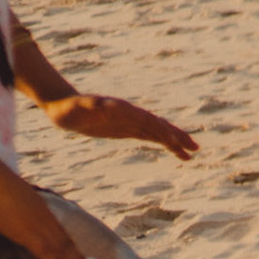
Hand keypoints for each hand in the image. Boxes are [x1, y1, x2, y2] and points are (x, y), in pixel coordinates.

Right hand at [0, 166, 87, 258]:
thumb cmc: (2, 187)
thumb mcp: (20, 199)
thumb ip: (25, 208)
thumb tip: (23, 213)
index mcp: (45, 212)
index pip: (61, 233)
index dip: (71, 246)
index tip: (80, 256)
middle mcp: (46, 220)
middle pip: (65, 242)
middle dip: (77, 258)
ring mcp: (39, 227)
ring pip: (60, 248)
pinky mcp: (27, 233)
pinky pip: (43, 252)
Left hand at [41, 95, 197, 159]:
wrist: (64, 106)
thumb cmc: (69, 108)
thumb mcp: (80, 107)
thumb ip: (95, 106)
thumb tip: (110, 106)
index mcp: (125, 110)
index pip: (148, 121)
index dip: (162, 130)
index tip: (175, 140)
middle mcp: (132, 115)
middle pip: (160, 126)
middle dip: (178, 136)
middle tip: (195, 147)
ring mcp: (131, 123)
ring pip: (159, 133)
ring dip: (175, 142)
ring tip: (192, 153)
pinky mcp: (127, 130)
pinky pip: (150, 137)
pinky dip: (163, 143)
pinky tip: (174, 151)